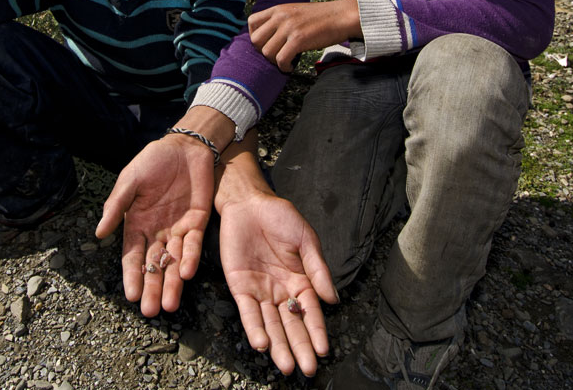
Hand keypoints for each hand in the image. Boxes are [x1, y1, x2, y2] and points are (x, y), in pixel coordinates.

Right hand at [95, 135, 214, 316]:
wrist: (186, 145)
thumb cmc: (153, 161)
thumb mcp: (130, 180)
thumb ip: (117, 206)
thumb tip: (98, 234)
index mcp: (136, 224)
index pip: (132, 256)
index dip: (132, 276)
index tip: (130, 296)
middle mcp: (157, 231)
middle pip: (154, 265)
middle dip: (152, 288)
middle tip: (151, 312)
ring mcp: (178, 229)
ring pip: (175, 262)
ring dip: (173, 283)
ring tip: (170, 305)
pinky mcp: (198, 223)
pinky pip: (194, 245)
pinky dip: (191, 259)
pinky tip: (187, 274)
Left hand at [220, 191, 337, 375]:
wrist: (249, 202)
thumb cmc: (280, 217)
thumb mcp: (305, 239)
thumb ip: (317, 269)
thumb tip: (333, 299)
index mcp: (301, 281)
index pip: (311, 312)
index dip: (317, 331)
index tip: (324, 350)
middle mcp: (281, 291)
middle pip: (291, 325)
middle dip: (300, 347)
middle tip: (307, 369)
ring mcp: (260, 290)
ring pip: (270, 324)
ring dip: (278, 345)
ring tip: (286, 365)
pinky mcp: (240, 286)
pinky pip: (248, 311)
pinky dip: (254, 328)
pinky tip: (261, 344)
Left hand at [248, 0, 360, 71]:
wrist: (342, 16)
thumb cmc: (321, 17)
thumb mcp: (295, 12)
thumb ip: (281, 20)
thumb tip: (268, 37)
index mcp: (278, 9)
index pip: (252, 22)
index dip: (255, 37)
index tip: (267, 44)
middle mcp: (280, 17)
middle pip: (256, 40)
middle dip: (263, 52)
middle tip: (276, 56)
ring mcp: (289, 28)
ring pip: (267, 52)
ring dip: (275, 62)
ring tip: (286, 62)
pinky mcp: (299, 39)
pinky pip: (281, 59)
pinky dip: (284, 67)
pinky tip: (291, 66)